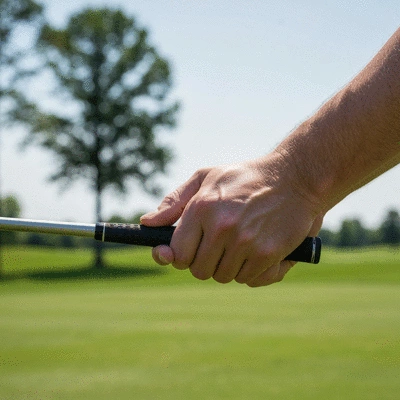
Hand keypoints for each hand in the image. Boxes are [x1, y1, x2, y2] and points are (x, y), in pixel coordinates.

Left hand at [141, 155, 322, 286]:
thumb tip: (147, 223)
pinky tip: (258, 250)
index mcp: (201, 208)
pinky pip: (249, 280)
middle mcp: (221, 227)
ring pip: (224, 277)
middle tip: (220, 244)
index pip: (177, 254)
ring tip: (241, 243)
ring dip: (229, 266)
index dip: (181, 256)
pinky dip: (251, 270)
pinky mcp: (268, 254)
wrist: (295, 178)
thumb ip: (174, 201)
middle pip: (199, 271)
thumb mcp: (206, 178)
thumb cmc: (245, 178)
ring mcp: (246, 243)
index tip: (189, 252)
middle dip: (206, 262)